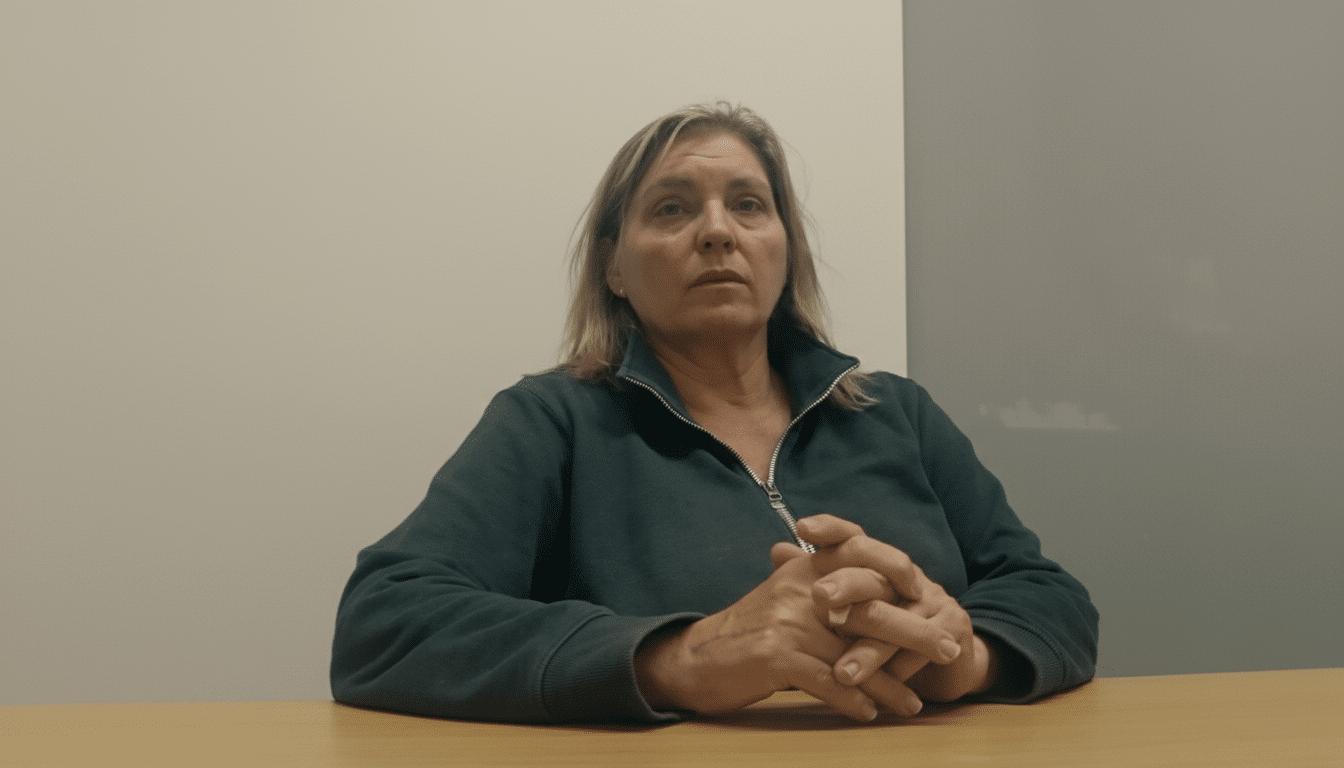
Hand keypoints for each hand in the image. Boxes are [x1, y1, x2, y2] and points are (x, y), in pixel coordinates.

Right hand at [633, 541, 958, 721]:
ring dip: (888, 683)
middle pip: (870, 609)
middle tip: (947, 649)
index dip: (898, 572)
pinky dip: (852, 699)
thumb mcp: (781, 599)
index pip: (861, 557)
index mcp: (803, 571)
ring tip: (914, 703)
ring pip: (853, 653)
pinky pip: (826, 680)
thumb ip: (821, 593)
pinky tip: (870, 713)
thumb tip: (872, 597)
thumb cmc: (744, 635)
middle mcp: (798, 590)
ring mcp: (787, 622)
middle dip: (913, 632)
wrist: (691, 659)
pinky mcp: (775, 655)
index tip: (931, 596)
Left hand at [796, 514, 997, 703]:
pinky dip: (896, 673)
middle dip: (845, 585)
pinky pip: (921, 651)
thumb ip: (813, 579)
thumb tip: (777, 550)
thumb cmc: (885, 631)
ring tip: (841, 673)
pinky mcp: (952, 626)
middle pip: (872, 575)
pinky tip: (878, 692)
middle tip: (819, 595)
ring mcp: (932, 597)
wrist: (946, 660)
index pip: (853, 537)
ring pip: (893, 620)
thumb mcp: (851, 608)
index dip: (830, 529)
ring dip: (866, 651)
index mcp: (879, 565)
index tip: (803, 527)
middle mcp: (906, 575)